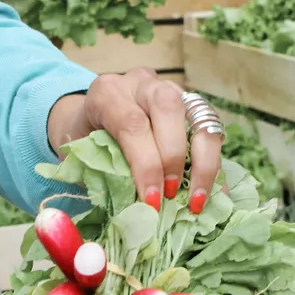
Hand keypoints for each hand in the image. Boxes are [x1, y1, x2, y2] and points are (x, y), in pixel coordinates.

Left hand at [48, 72, 222, 211]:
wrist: (90, 119)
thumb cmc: (85, 141)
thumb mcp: (82, 155)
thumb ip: (104, 173)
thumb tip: (136, 210)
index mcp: (107, 92)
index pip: (132, 124)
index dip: (146, 165)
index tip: (152, 201)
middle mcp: (141, 84)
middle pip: (169, 108)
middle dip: (174, 157)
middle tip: (171, 194)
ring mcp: (169, 89)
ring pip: (198, 114)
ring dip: (203, 161)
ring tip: (197, 198)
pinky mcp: (189, 102)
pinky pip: (210, 128)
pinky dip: (213, 163)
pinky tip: (213, 193)